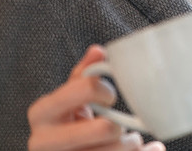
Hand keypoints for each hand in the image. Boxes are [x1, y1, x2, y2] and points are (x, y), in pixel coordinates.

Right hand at [27, 45, 165, 150]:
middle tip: (121, 127)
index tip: (110, 97)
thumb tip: (98, 51)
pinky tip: (150, 149)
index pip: (86, 89)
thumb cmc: (66, 123)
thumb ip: (82, 76)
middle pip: (105, 129)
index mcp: (42, 112)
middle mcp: (42, 141)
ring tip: (130, 141)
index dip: (105, 91)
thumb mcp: (68, 98)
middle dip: (120, 127)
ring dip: (131, 144)